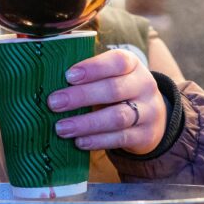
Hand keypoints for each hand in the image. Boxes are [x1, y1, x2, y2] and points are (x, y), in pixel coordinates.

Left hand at [48, 49, 166, 154]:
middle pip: (114, 90)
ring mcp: (148, 111)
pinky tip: (79, 142)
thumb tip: (50, 79)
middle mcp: (144, 85)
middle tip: (54, 103)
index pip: (118, 61)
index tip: (68, 76)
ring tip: (61, 128)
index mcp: (133, 65)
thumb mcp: (112, 75)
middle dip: (81, 96)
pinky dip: (98, 141)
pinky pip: (121, 139)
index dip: (93, 68)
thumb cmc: (119, 90)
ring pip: (117, 117)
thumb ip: (89, 75)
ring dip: (86, 123)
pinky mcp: (145, 135)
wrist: (153, 117)